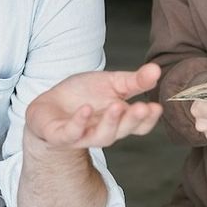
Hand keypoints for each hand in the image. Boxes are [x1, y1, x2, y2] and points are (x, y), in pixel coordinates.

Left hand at [25, 63, 162, 149]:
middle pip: (123, 130)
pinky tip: (86, 109)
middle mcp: (104, 131)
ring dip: (110, 122)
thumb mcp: (111, 83)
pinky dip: (79, 123)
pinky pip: (71, 134)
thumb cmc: (83, 95)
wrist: (50, 104)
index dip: (148, 119)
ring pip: (101, 137)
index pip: (139, 126)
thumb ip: (134, 80)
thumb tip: (156, 69)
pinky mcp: (60, 135)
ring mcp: (82, 135)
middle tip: (142, 107)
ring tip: (117, 105)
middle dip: (133, 120)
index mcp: (119, 120)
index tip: (156, 106)